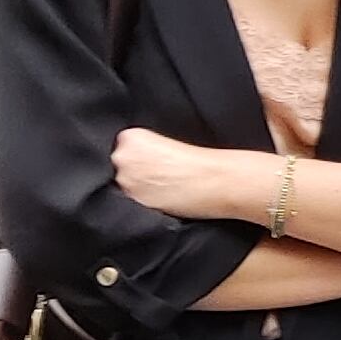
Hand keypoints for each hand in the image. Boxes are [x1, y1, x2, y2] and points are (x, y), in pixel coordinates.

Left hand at [112, 127, 268, 221]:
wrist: (219, 180)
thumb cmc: (205, 161)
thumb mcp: (172, 142)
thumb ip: (148, 149)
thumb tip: (140, 163)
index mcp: (130, 136)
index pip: (123, 147)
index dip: (140, 156)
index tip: (158, 162)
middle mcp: (121, 158)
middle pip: (121, 166)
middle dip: (136, 172)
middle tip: (163, 176)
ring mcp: (126, 182)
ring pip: (126, 185)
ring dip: (139, 188)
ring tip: (166, 189)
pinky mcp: (134, 203)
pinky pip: (134, 203)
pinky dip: (146, 202)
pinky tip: (165, 199)